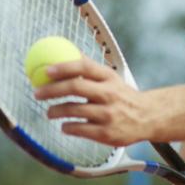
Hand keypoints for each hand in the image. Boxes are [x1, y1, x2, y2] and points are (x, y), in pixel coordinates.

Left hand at [33, 57, 147, 146]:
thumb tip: (67, 51)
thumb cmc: (122, 95)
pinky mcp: (106, 133)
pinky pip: (79, 129)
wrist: (147, 117)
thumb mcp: (110, 77)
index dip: (63, 67)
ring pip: (73, 110)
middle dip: (52, 90)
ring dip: (56, 111)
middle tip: (37, 93)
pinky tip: (64, 125)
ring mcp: (108, 114)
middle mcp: (109, 94)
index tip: (46, 70)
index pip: (83, 67)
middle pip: (75, 87)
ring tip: (49, 112)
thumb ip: (90, 67)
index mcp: (108, 77)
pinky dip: (67, 127)